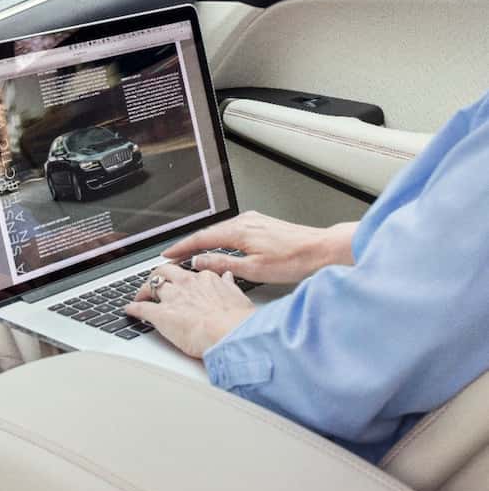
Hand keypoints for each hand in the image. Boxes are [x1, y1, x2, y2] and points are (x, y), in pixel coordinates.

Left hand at [125, 263, 253, 357]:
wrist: (230, 334)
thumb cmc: (238, 321)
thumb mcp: (238, 297)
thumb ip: (229, 286)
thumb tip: (227, 277)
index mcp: (205, 280)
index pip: (188, 273)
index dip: (182, 277)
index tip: (180, 281)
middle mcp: (186, 285)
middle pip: (165, 272)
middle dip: (158, 275)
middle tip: (155, 281)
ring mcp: (172, 298)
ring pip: (151, 285)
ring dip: (144, 289)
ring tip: (140, 294)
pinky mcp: (161, 315)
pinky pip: (141, 308)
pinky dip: (133, 308)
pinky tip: (129, 310)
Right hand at [160, 211, 356, 284]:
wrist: (321, 249)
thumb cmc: (294, 260)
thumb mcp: (254, 269)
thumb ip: (222, 264)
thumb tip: (199, 262)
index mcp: (238, 231)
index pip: (201, 239)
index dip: (182, 247)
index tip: (168, 255)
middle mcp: (244, 221)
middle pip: (208, 232)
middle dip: (189, 245)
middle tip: (175, 256)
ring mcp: (253, 220)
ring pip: (220, 230)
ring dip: (205, 242)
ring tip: (193, 254)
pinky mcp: (261, 224)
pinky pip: (232, 229)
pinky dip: (220, 238)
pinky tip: (219, 246)